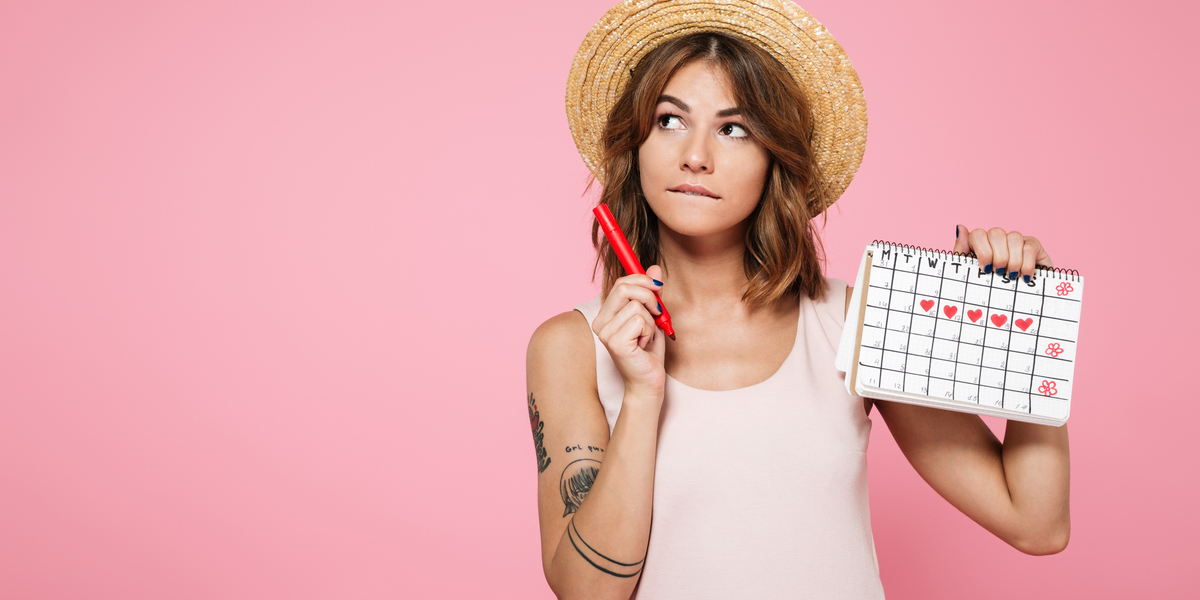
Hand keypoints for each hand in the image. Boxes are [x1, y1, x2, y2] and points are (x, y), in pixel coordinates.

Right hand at [592, 265, 667, 399]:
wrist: (648, 382)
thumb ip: (652, 293)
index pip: (621, 283)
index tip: (658, 286)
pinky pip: (640, 320)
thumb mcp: (653, 316)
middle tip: (658, 312)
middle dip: (649, 295)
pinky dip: (649, 331)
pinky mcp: (615, 342)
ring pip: (637, 305)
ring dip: (651, 321)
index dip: (641, 279)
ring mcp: (605, 332)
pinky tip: (644, 345)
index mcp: (606, 314)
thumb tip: (655, 268)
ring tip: (647, 337)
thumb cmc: (649, 352)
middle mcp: (600, 322)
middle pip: (624, 287)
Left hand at [954, 225, 1052, 280]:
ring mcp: (1017, 240)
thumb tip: (960, 227)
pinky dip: (1026, 264)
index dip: (982, 251)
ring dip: (1013, 261)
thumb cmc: (989, 289)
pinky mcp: (1034, 246)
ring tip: (1011, 276)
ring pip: (1014, 237)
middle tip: (998, 273)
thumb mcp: (972, 275)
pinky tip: (1024, 277)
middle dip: (998, 256)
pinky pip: (1030, 246)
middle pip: (996, 233)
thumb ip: (962, 251)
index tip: (985, 269)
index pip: (978, 234)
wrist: (1016, 305)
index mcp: (981, 244)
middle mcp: (998, 239)